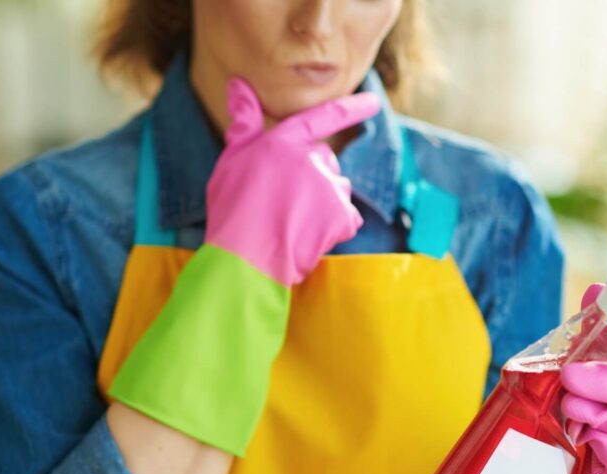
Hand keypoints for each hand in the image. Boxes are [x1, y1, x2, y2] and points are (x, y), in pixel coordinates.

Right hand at [205, 78, 380, 286]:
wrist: (244, 256)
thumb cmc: (232, 209)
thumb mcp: (231, 160)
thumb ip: (243, 122)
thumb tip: (237, 83)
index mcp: (284, 142)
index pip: (323, 118)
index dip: (351, 109)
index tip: (375, 102)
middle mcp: (310, 158)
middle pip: (326, 163)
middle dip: (314, 180)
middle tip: (285, 204)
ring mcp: (328, 186)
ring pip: (338, 191)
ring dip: (324, 205)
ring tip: (294, 222)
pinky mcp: (341, 214)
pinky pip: (347, 219)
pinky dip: (334, 230)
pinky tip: (309, 237)